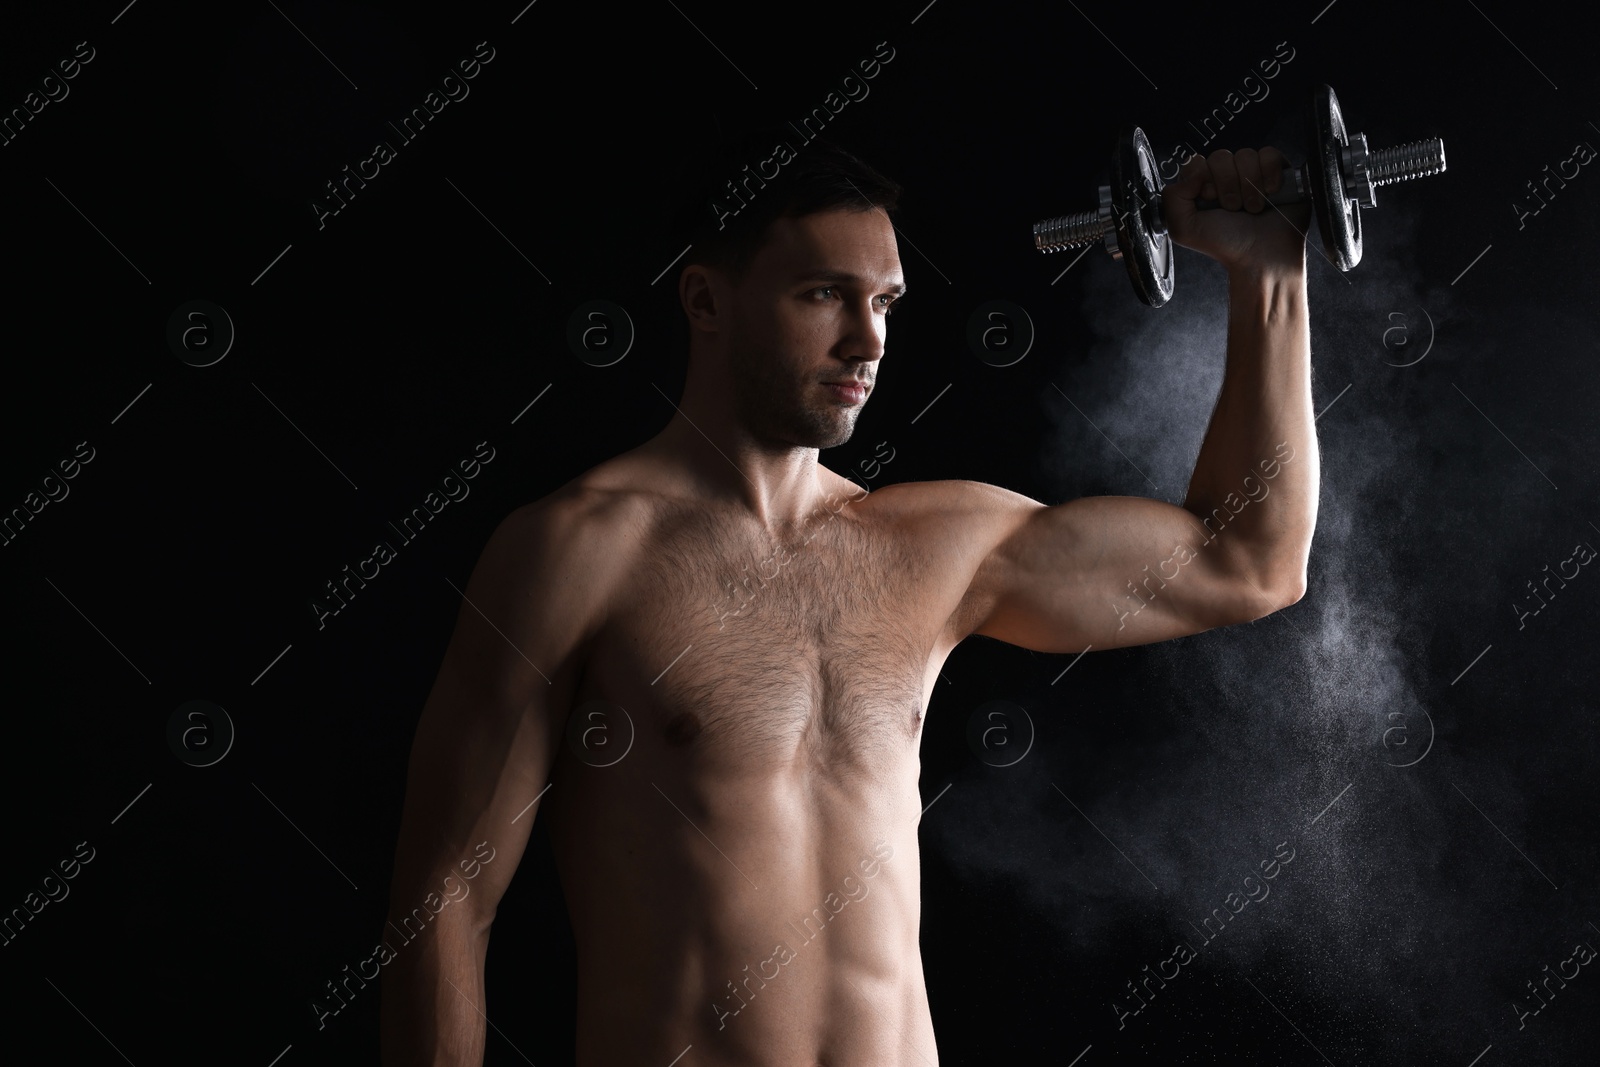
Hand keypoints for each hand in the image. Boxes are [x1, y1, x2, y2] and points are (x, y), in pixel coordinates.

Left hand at [1162, 147, 1310, 274]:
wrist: (1264, 256)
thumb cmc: (1227, 244)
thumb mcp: (1184, 229)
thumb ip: (1172, 198)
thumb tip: (1192, 171)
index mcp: (1201, 188)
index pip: (1196, 162)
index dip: (1203, 179)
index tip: (1210, 200)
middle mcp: (1225, 178)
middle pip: (1220, 157)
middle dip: (1227, 186)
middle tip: (1233, 209)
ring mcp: (1251, 172)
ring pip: (1245, 155)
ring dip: (1249, 186)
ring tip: (1252, 208)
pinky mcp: (1276, 170)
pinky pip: (1269, 154)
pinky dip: (1270, 175)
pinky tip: (1271, 194)